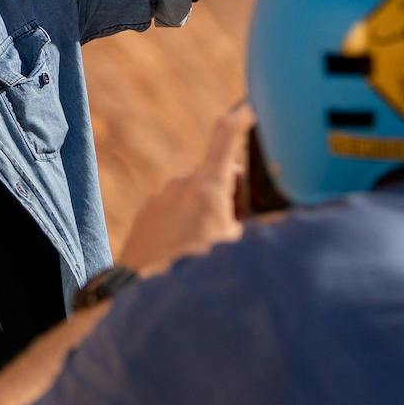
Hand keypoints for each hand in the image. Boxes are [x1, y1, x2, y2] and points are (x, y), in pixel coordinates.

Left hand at [119, 105, 254, 277]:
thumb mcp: (238, 249)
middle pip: (215, 176)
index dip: (240, 119)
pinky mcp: (145, 215)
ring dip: (204, 213)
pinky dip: (183, 224)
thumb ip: (250, 224)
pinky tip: (184, 253)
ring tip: (206, 249)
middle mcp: (180, 185)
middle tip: (234, 228)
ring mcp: (159, 199)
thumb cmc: (197, 273)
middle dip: (229, 195)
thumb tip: (261, 216)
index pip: (225, 137)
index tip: (250, 109)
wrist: (141, 295)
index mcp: (207, 187)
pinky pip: (172, 211)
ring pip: (193, 197)